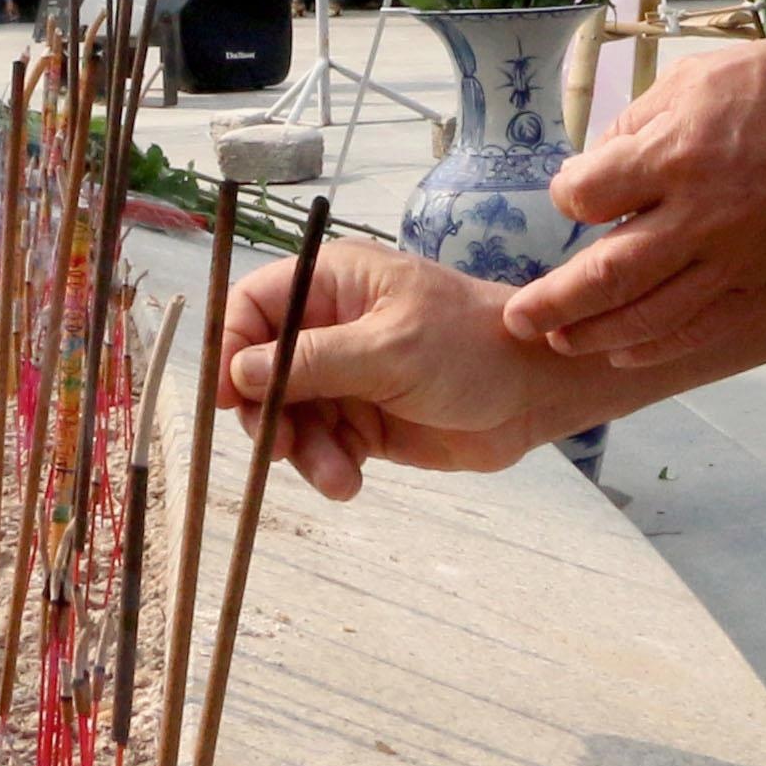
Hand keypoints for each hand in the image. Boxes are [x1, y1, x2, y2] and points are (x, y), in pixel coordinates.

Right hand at [221, 238, 608, 498]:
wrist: (536, 392)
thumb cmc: (471, 347)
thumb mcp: (389, 350)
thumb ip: (313, 361)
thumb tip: (239, 371)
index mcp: (333, 283)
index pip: (253, 306)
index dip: (230, 347)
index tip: (228, 397)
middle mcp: (331, 325)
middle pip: (261, 369)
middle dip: (268, 412)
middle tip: (280, 448)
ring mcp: (346, 374)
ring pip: (290, 415)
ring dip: (303, 451)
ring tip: (338, 477)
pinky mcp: (363, 418)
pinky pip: (321, 445)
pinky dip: (328, 466)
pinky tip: (351, 481)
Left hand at [502, 30, 765, 370]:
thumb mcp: (695, 77)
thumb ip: (636, 124)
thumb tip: (595, 167)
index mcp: (676, 154)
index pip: (587, 196)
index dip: (567, 197)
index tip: (570, 193)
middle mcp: (701, 216)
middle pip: (606, 276)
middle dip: (552, 303)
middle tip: (515, 319)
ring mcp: (736, 259)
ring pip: (649, 316)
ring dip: (595, 334)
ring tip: (559, 340)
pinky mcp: (765, 284)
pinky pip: (700, 329)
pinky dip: (656, 347)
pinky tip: (622, 353)